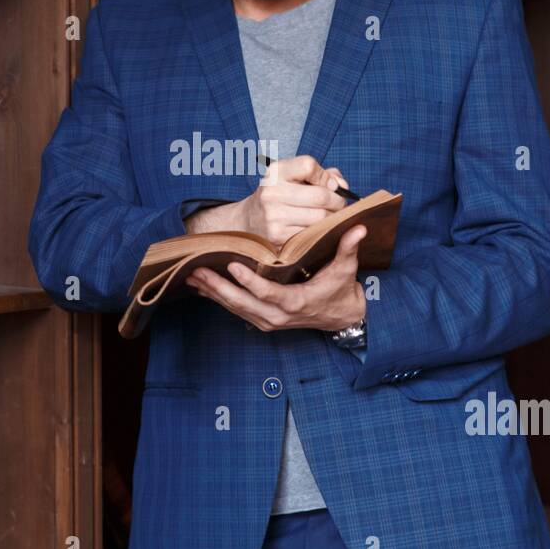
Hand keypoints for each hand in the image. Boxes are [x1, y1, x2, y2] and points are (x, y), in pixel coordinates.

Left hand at [185, 224, 368, 331]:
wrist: (342, 317)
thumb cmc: (341, 290)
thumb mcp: (346, 270)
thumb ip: (348, 248)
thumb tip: (358, 227)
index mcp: (297, 303)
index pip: (268, 294)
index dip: (249, 281)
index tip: (232, 264)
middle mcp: (278, 316)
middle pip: (241, 303)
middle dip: (217, 286)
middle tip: (196, 270)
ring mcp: (268, 321)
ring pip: (234, 308)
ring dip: (212, 292)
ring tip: (191, 275)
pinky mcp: (262, 321)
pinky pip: (236, 310)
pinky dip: (218, 298)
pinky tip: (201, 286)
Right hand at [188, 154, 348, 243]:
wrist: (249, 220)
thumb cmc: (280, 195)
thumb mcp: (294, 177)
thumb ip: (322, 174)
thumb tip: (342, 186)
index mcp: (276, 172)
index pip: (308, 165)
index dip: (325, 176)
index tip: (330, 185)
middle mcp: (272, 192)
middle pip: (320, 196)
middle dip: (337, 201)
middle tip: (339, 205)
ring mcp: (273, 216)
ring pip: (320, 218)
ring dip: (332, 218)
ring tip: (330, 216)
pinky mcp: (278, 236)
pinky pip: (312, 234)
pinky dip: (321, 232)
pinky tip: (318, 229)